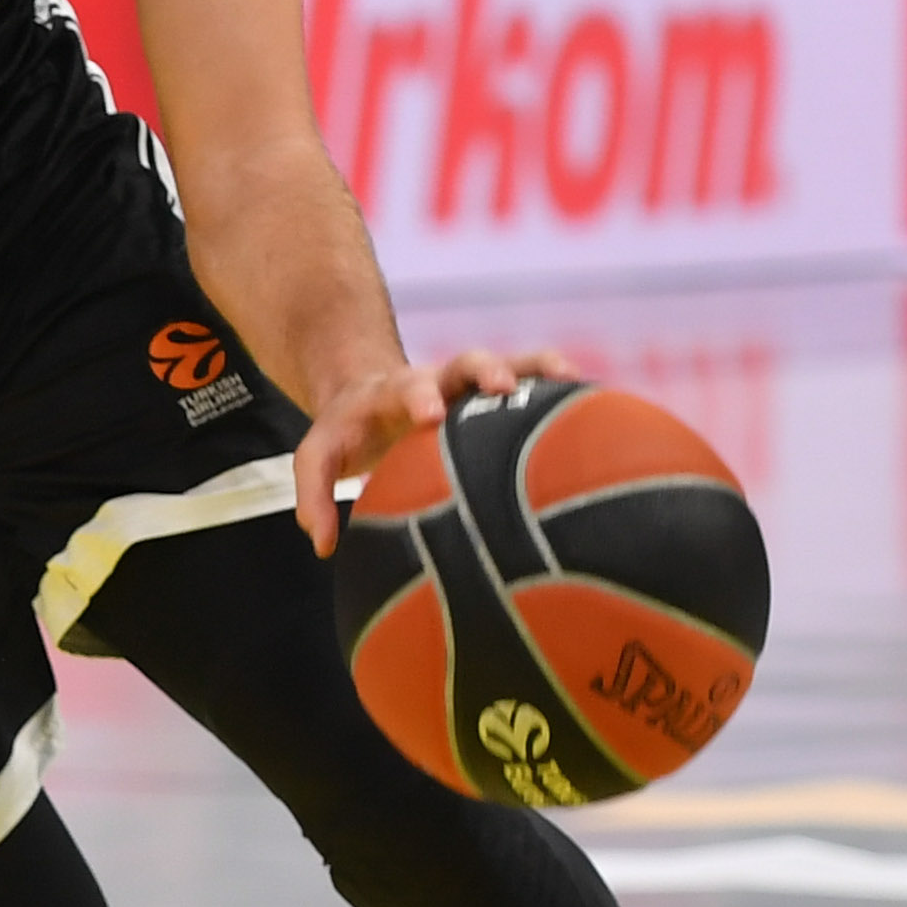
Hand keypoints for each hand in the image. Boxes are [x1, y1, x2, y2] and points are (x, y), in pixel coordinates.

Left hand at [287, 342, 565, 555]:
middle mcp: (435, 380)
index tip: (432, 415)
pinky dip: (559, 386)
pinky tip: (594, 401)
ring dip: (533, 368)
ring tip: (567, 376)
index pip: (402, 389)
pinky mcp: (495, 390)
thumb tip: (323, 543)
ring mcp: (469, 384)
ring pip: (507, 363)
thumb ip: (313, 493)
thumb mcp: (320, 455)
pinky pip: (531, 380)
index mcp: (391, 394)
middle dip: (481, 370)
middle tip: (501, 387)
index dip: (418, 398)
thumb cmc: (349, 433)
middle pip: (460, 363)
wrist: (368, 391)